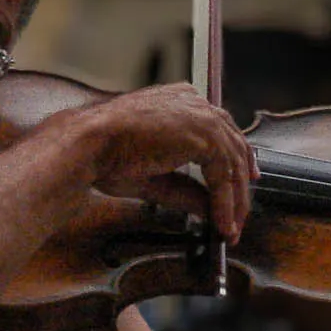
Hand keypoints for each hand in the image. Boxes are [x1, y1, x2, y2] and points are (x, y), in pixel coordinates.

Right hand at [62, 82, 258, 244]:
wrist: (90, 145)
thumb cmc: (106, 154)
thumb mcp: (155, 179)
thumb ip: (185, 191)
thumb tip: (207, 209)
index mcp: (179, 102)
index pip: (220, 131)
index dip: (233, 160)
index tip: (239, 184)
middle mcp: (194, 103)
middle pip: (233, 145)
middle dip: (239, 186)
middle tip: (239, 217)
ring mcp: (201, 115)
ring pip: (233, 162)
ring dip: (234, 200)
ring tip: (230, 228)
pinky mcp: (204, 134)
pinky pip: (224, 174)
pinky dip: (225, 202)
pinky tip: (221, 223)